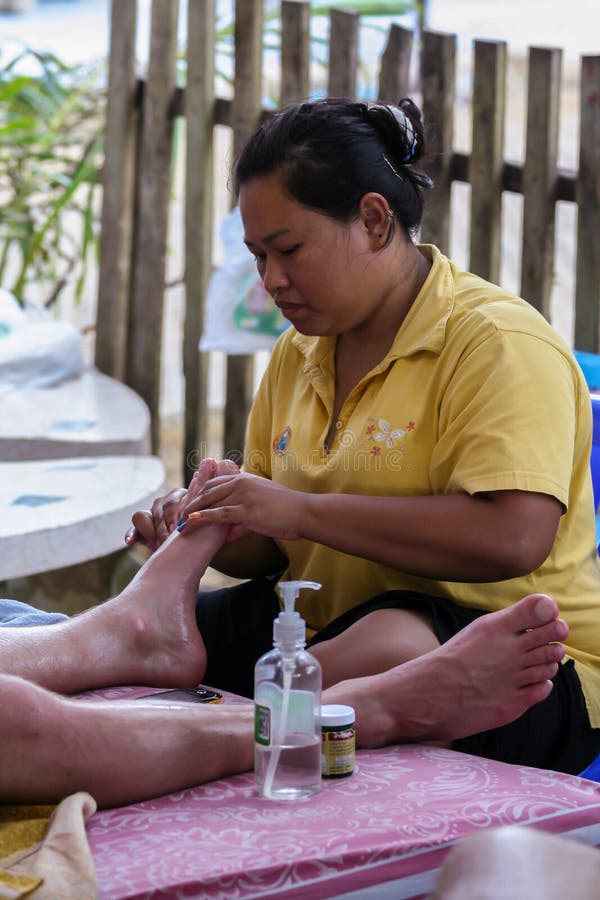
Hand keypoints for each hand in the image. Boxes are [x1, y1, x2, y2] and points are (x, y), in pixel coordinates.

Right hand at [124, 457, 223, 550]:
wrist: (196, 546)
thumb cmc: (205, 527)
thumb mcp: (208, 508)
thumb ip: (207, 487)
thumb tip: (212, 460)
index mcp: (177, 497)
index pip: (171, 501)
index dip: (174, 514)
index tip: (177, 527)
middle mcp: (162, 503)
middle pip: (157, 508)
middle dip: (163, 524)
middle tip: (170, 537)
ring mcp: (151, 516)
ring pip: (142, 517)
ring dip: (151, 531)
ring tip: (160, 543)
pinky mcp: (142, 530)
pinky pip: (133, 530)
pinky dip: (131, 535)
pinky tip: (130, 542)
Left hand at [179, 473, 305, 540]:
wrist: (304, 513)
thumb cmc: (286, 513)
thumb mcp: (261, 509)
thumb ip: (241, 518)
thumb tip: (227, 532)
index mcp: (244, 478)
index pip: (213, 483)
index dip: (197, 494)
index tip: (186, 505)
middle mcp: (241, 483)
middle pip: (207, 491)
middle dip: (190, 505)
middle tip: (178, 517)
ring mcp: (244, 496)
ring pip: (210, 502)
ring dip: (192, 513)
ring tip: (180, 525)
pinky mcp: (247, 510)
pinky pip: (220, 514)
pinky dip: (203, 518)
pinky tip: (192, 522)